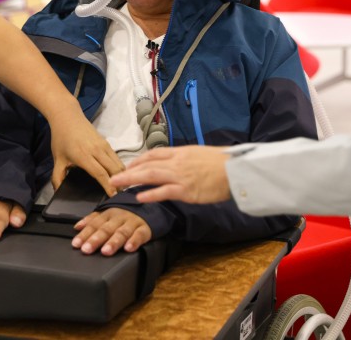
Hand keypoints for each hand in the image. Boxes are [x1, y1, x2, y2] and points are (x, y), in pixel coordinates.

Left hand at [50, 112, 123, 196]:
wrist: (67, 117)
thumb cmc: (61, 138)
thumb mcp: (57, 159)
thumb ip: (57, 177)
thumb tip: (58, 192)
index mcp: (83, 156)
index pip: (100, 174)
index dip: (108, 187)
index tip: (113, 197)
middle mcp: (97, 150)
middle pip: (114, 170)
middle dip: (119, 184)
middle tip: (119, 197)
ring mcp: (104, 145)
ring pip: (118, 163)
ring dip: (121, 176)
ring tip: (120, 188)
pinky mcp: (107, 142)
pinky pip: (116, 157)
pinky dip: (119, 168)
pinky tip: (117, 175)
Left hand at [72, 208, 150, 255]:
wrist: (151, 205)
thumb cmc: (126, 212)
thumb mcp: (109, 212)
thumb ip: (93, 219)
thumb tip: (77, 226)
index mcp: (109, 213)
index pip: (94, 224)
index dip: (85, 234)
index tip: (76, 244)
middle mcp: (120, 217)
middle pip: (106, 228)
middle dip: (96, 239)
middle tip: (87, 249)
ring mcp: (133, 222)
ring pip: (122, 232)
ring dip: (113, 242)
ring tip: (105, 251)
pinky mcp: (145, 228)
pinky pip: (140, 235)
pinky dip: (134, 241)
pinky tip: (128, 248)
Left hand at [110, 146, 231, 203]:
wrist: (236, 169)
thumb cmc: (223, 163)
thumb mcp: (201, 154)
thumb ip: (187, 159)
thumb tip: (179, 162)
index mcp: (181, 152)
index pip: (154, 154)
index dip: (139, 161)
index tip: (129, 166)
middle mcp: (177, 162)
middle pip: (147, 164)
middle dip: (129, 171)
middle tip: (114, 178)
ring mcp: (181, 176)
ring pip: (151, 176)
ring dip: (132, 180)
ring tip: (118, 185)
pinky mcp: (186, 190)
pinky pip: (164, 192)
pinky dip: (150, 193)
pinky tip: (139, 197)